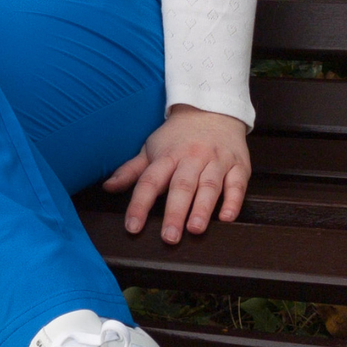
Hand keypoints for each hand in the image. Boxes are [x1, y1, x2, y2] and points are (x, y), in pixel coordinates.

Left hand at [104, 104, 251, 244]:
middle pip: (181, 186)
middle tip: (169, 237)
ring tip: (195, 229)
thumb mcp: (151, 149)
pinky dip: (233, 201)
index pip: (149, 182)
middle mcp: (191, 158)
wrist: (212, 109)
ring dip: (202, 208)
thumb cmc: (177, 136)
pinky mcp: (239, 165)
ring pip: (209, 185)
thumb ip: (131, 171)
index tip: (132, 227)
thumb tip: (107, 188)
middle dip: (175, 212)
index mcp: (167, 156)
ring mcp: (217, 161)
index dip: (139, 205)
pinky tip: (226, 217)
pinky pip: (237, 184)